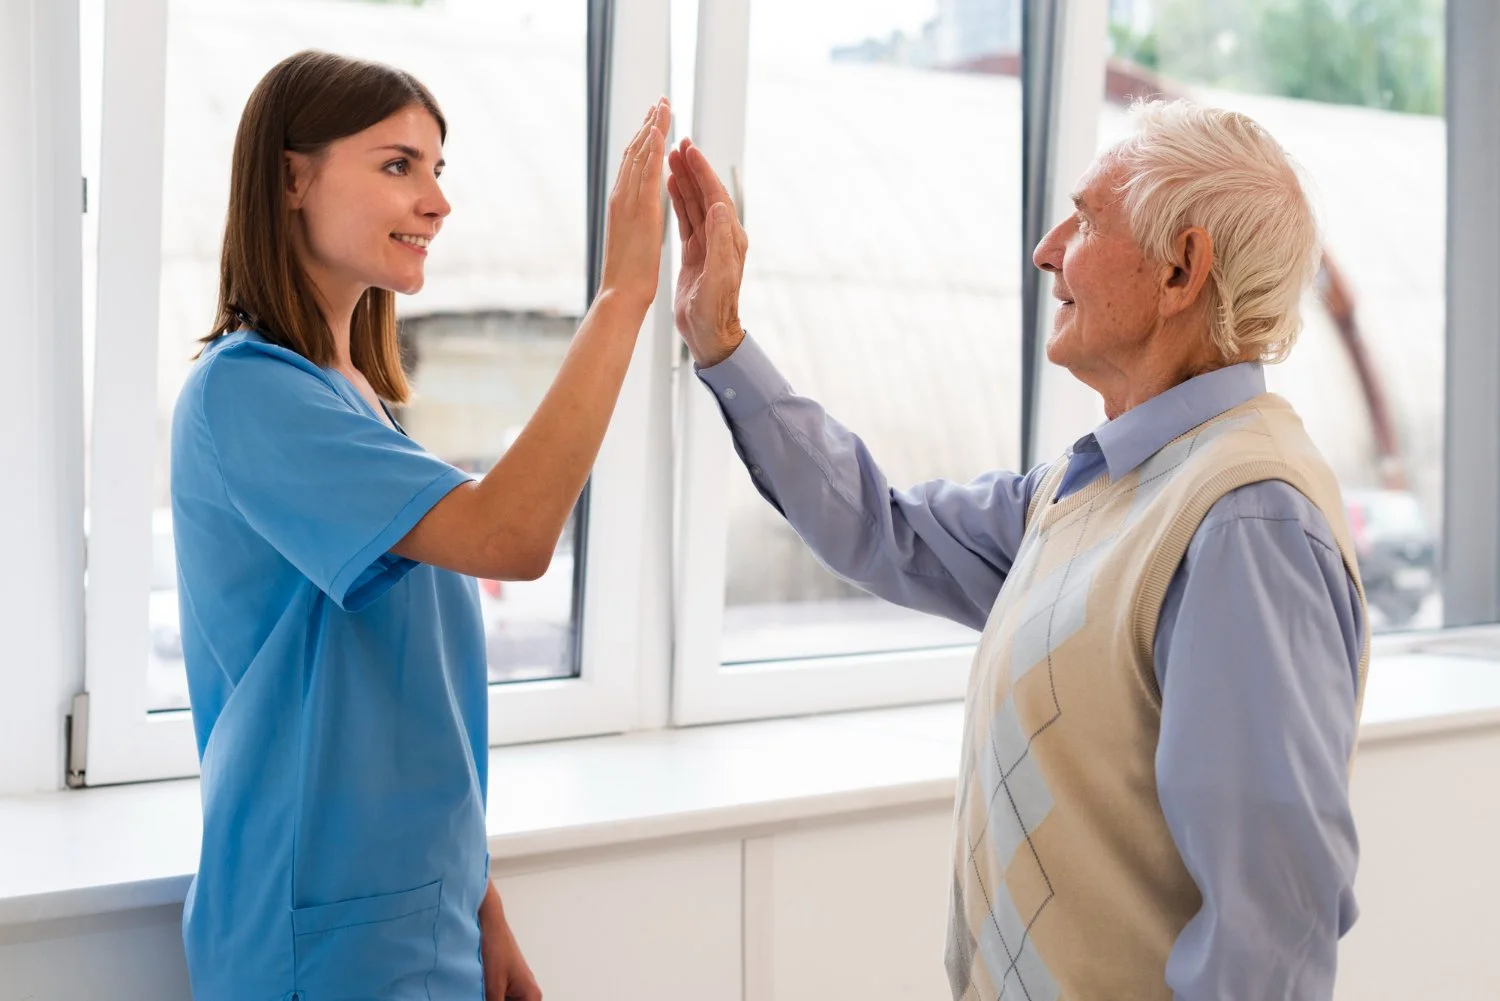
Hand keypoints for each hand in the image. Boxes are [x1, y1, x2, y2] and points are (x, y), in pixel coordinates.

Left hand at [480, 884, 540, 1000]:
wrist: (488, 922)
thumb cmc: (495, 947)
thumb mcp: (492, 987)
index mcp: (531, 996)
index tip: (489, 1000)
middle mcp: (528, 993)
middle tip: (481, 996)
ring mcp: (516, 988)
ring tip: (479, 994)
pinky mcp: (505, 983)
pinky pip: (500, 999)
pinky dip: (489, 999)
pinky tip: (477, 995)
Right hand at [597, 98, 670, 312]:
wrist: (620, 297)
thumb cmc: (626, 281)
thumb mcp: (631, 244)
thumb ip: (632, 223)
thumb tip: (632, 214)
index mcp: (625, 206)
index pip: (636, 165)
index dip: (645, 142)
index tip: (654, 121)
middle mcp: (624, 199)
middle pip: (637, 153)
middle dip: (649, 126)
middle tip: (659, 102)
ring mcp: (630, 203)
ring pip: (640, 157)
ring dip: (652, 128)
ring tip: (662, 105)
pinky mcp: (640, 212)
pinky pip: (646, 174)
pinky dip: (650, 150)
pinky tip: (658, 131)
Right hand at [667, 138, 747, 366]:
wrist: (709, 335)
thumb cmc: (714, 312)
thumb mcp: (718, 277)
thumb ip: (720, 242)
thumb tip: (718, 207)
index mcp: (730, 240)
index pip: (716, 197)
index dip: (703, 172)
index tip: (690, 149)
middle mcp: (722, 238)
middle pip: (706, 194)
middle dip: (694, 168)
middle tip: (679, 143)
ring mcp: (709, 245)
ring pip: (695, 204)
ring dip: (685, 180)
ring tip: (671, 157)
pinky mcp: (696, 254)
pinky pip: (686, 220)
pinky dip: (679, 200)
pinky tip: (671, 187)